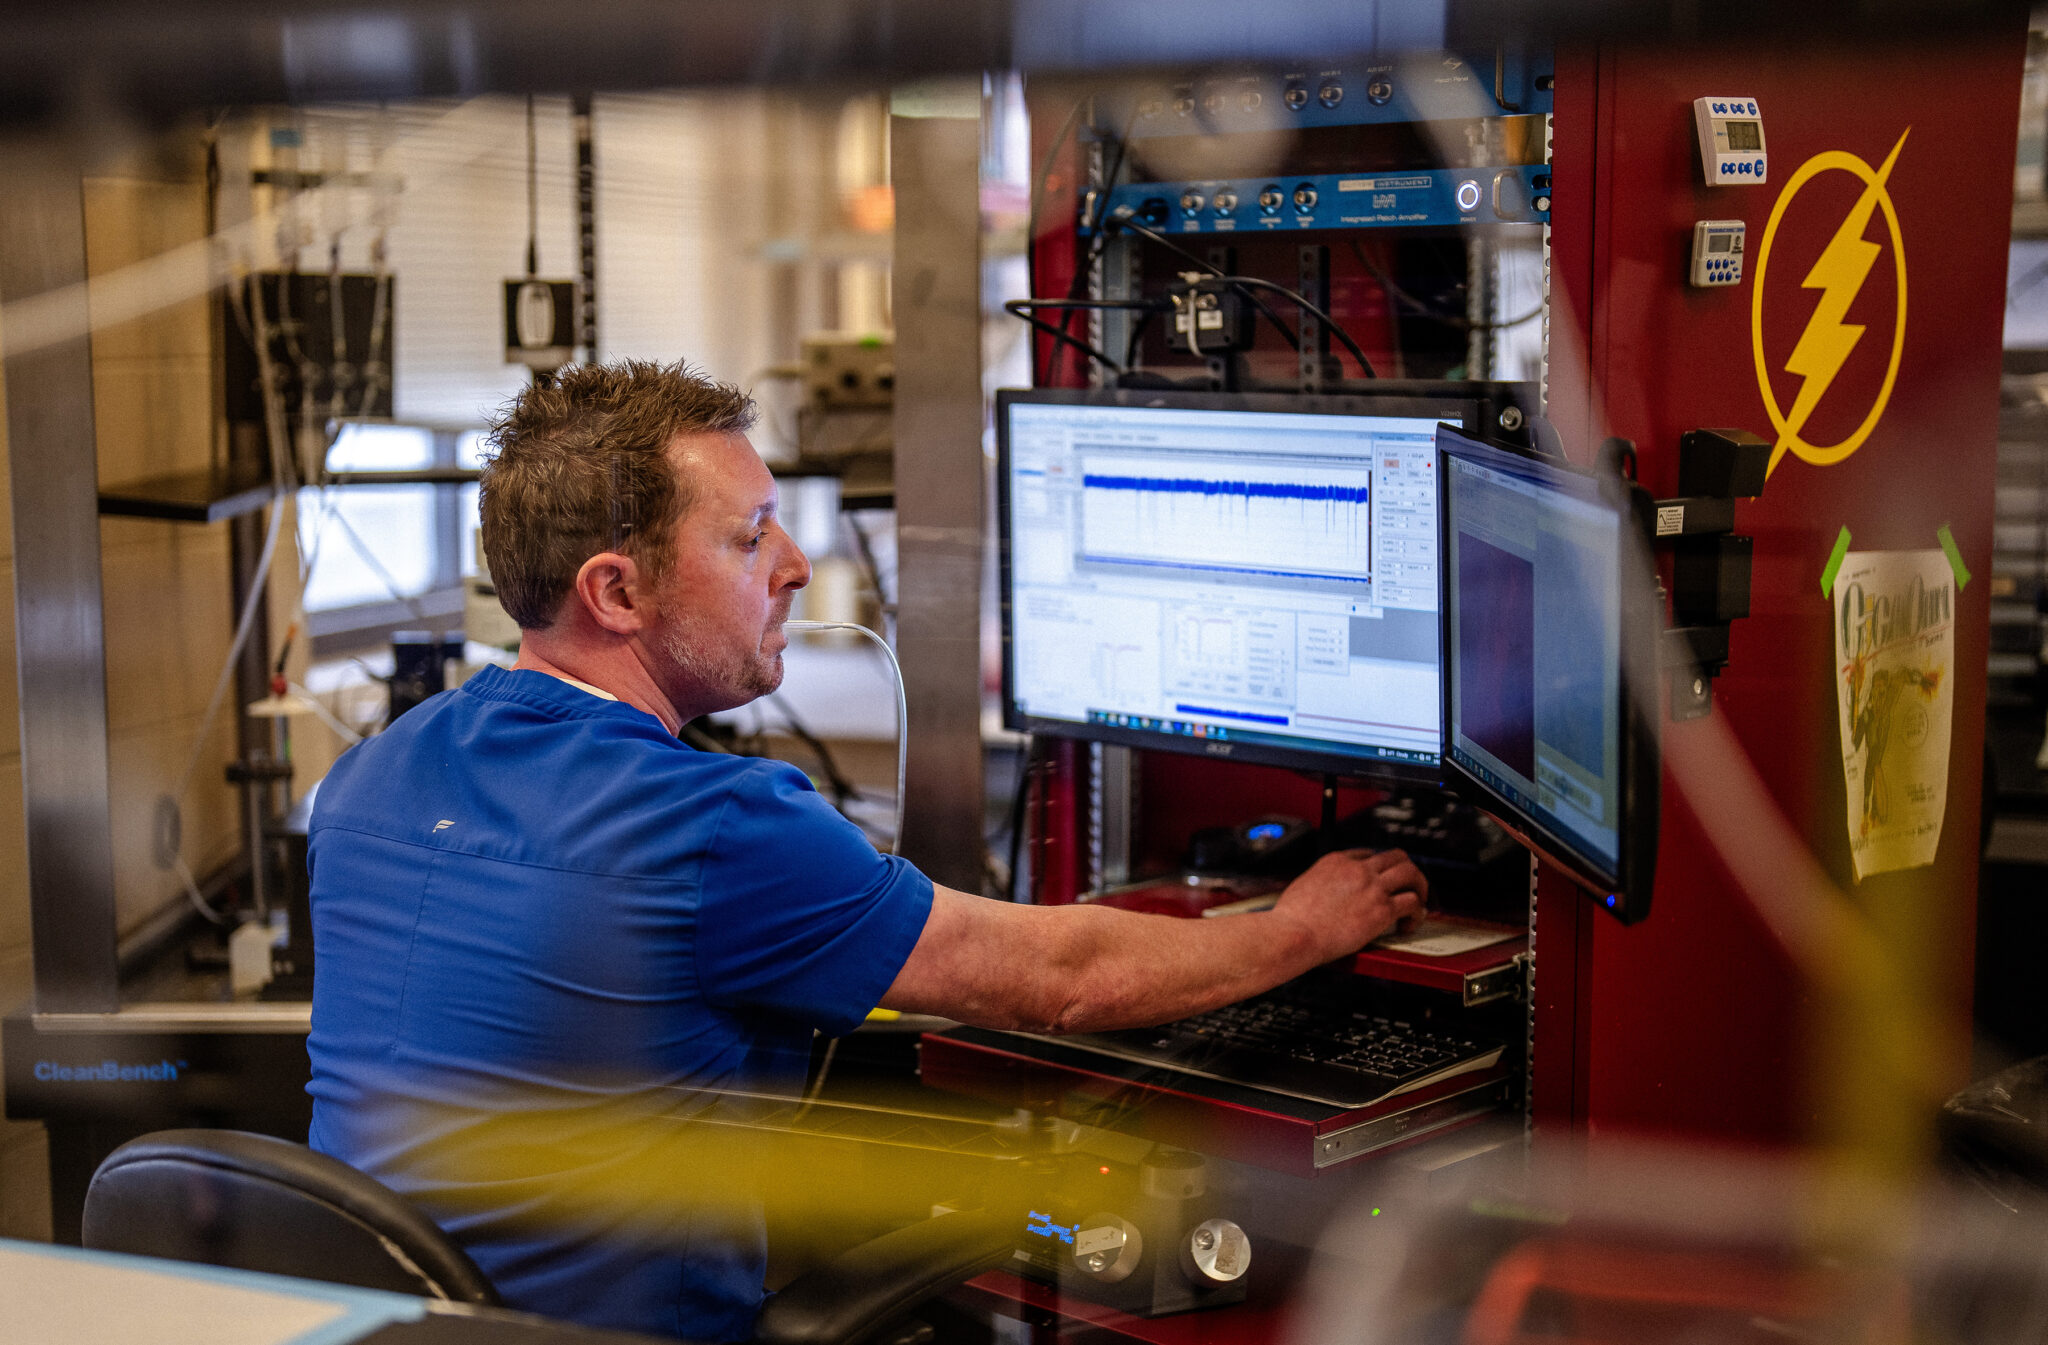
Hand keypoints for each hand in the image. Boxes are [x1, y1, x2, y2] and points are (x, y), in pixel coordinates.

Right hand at [1269, 848, 1427, 963]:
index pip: (1367, 853)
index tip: (1380, 880)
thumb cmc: (1291, 919)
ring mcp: (1372, 887)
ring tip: (1418, 901)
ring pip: (1410, 872)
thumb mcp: (1301, 887)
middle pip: (1395, 856)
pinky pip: (1413, 903)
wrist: (1294, 933)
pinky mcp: (1382, 909)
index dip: (1378, 867)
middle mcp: (1357, 869)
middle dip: (1406, 869)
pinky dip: (1418, 912)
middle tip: (1409, 885)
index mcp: (1335, 861)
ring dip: (1418, 886)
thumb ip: (1319, 884)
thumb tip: (1322, 893)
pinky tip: (1411, 922)